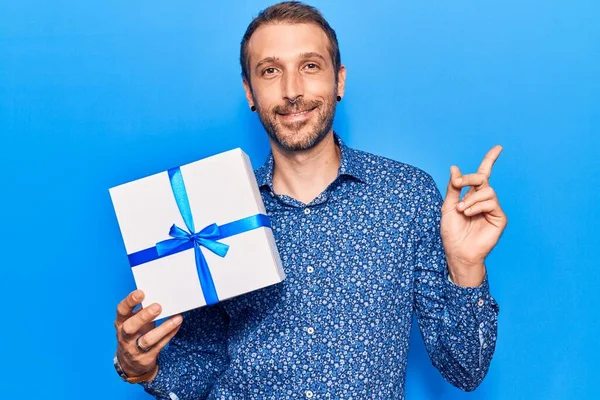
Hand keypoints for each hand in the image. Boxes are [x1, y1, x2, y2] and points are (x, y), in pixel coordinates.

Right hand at [114, 290, 182, 379]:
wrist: (130, 363)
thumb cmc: (135, 334)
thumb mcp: (133, 322)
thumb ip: (142, 310)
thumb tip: (159, 295)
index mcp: (121, 323)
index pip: (121, 311)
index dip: (129, 302)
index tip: (140, 293)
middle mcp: (125, 336)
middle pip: (130, 327)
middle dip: (144, 316)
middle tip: (158, 307)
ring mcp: (134, 349)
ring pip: (147, 340)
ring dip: (164, 328)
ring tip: (177, 318)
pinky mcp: (146, 358)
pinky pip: (160, 345)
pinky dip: (169, 334)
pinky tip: (177, 324)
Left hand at [441, 145, 507, 285]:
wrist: (457, 251)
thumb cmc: (452, 231)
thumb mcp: (447, 206)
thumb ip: (453, 187)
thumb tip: (455, 167)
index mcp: (472, 195)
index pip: (483, 174)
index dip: (490, 160)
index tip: (498, 147)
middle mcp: (484, 200)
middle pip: (482, 178)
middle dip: (469, 178)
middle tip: (458, 183)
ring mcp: (493, 209)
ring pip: (487, 191)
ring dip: (470, 199)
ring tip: (461, 210)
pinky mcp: (499, 218)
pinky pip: (491, 203)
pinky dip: (477, 206)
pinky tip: (468, 214)